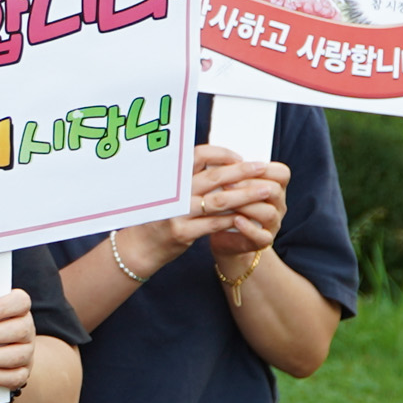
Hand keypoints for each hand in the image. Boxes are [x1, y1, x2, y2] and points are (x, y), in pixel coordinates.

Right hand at [112, 146, 286, 276]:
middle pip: (213, 177)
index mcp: (170, 179)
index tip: (239, 157)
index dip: (221, 154)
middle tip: (262, 167)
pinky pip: (214, 224)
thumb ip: (187, 179)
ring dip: (245, 195)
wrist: (138, 248)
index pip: (197, 156)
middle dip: (241, 171)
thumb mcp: (166, 193)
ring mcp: (176, 214)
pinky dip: (233, 219)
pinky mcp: (182, 233)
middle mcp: (173, 193)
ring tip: (265, 191)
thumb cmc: (157, 217)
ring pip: (219, 201)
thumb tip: (220, 165)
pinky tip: (248, 216)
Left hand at [206, 158, 289, 260]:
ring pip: (269, 213)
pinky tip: (236, 220)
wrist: (224, 235)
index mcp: (274, 186)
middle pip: (274, 190)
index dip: (263, 168)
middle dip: (249, 185)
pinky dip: (249, 228)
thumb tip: (216, 159)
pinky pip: (262, 237)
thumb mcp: (230, 186)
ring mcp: (273, 224)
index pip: (281, 173)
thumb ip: (230, 173)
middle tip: (226, 184)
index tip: (240, 165)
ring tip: (227, 202)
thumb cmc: (226, 205)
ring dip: (247, 206)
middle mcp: (278, 204)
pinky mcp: (263, 241)